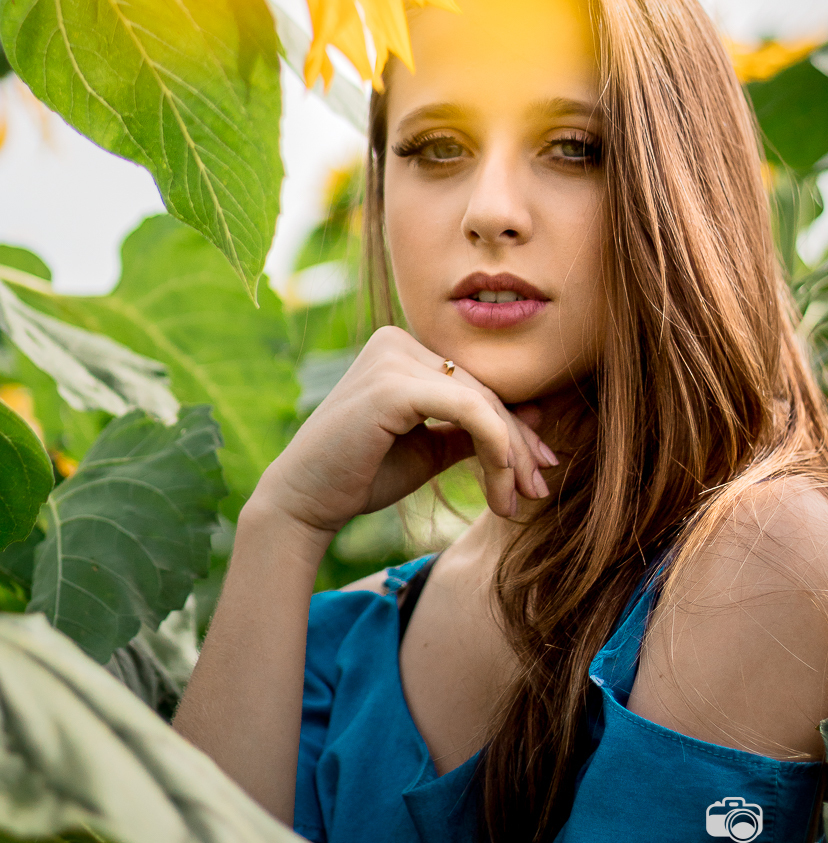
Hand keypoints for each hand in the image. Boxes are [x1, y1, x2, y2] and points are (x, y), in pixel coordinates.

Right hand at [250, 326, 559, 539]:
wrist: (304, 501)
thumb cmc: (361, 475)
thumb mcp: (430, 448)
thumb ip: (474, 429)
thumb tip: (538, 415)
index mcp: (402, 348)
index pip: (474, 384)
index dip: (514, 427)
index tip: (539, 471)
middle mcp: (397, 341)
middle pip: (482, 391)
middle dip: (518, 445)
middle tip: (539, 490)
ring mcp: (392, 357)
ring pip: (481, 402)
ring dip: (510, 455)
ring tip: (519, 500)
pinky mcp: (393, 384)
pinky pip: (468, 410)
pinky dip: (496, 447)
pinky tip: (503, 486)